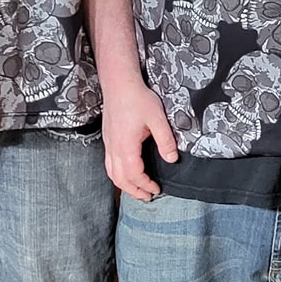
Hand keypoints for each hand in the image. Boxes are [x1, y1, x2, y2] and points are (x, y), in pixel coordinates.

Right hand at [101, 78, 177, 199]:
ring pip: (112, 173)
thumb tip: (172, 159)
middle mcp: (113, 148)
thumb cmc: (138, 99)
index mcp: (126, 146)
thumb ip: (165, 140)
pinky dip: (118, 175)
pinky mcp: (108, 139)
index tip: (157, 190)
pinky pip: (109, 164)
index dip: (145, 185)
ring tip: (137, 190)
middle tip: (148, 197)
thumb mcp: (157, 118)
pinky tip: (127, 174)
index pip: (134, 175)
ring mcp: (108, 144)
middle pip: (120, 179)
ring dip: (124, 185)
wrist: (119, 84)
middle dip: (134, 191)